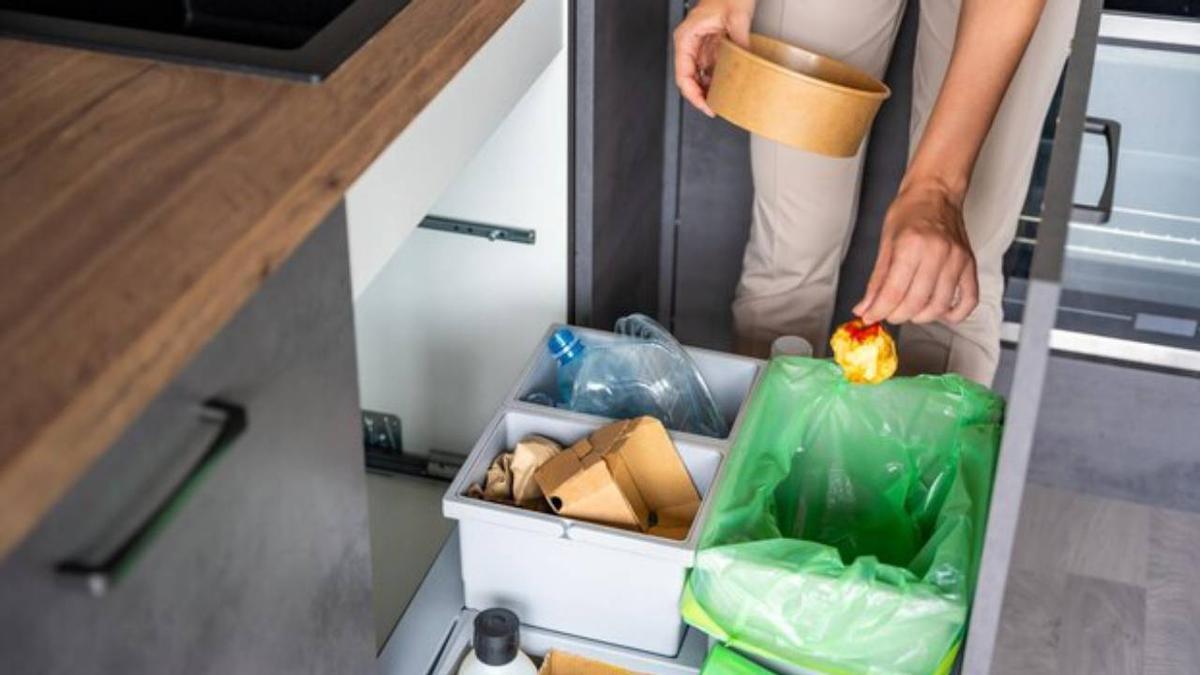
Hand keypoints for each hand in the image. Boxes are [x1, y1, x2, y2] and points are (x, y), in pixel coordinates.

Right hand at [673, 0, 754, 116]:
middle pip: (688, 80)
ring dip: (708, 90)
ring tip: (720, 101)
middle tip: (714, 108)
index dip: (693, 95)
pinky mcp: (710, 47)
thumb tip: (746, 63)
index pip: (683, 75)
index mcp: (686, 38)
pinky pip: (709, 70)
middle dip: (700, 96)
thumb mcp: (737, 17)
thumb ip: (740, 41)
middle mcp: (689, 44)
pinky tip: (725, 87)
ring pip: (698, 77)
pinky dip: (716, 81)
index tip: (706, 105)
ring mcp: (699, 47)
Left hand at [854, 180, 978, 325]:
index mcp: (912, 245)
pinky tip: (939, 313)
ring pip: (939, 306)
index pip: (894, 292)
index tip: (870, 317)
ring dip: (920, 317)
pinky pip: (969, 300)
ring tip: (909, 311)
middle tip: (887, 313)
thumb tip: (865, 308)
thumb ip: (876, 280)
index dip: (878, 311)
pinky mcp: (970, 264)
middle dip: (896, 315)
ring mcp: (957, 260)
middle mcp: (937, 253)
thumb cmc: (910, 211)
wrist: (936, 192)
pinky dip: (955, 314)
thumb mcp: (885, 242)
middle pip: (915, 302)